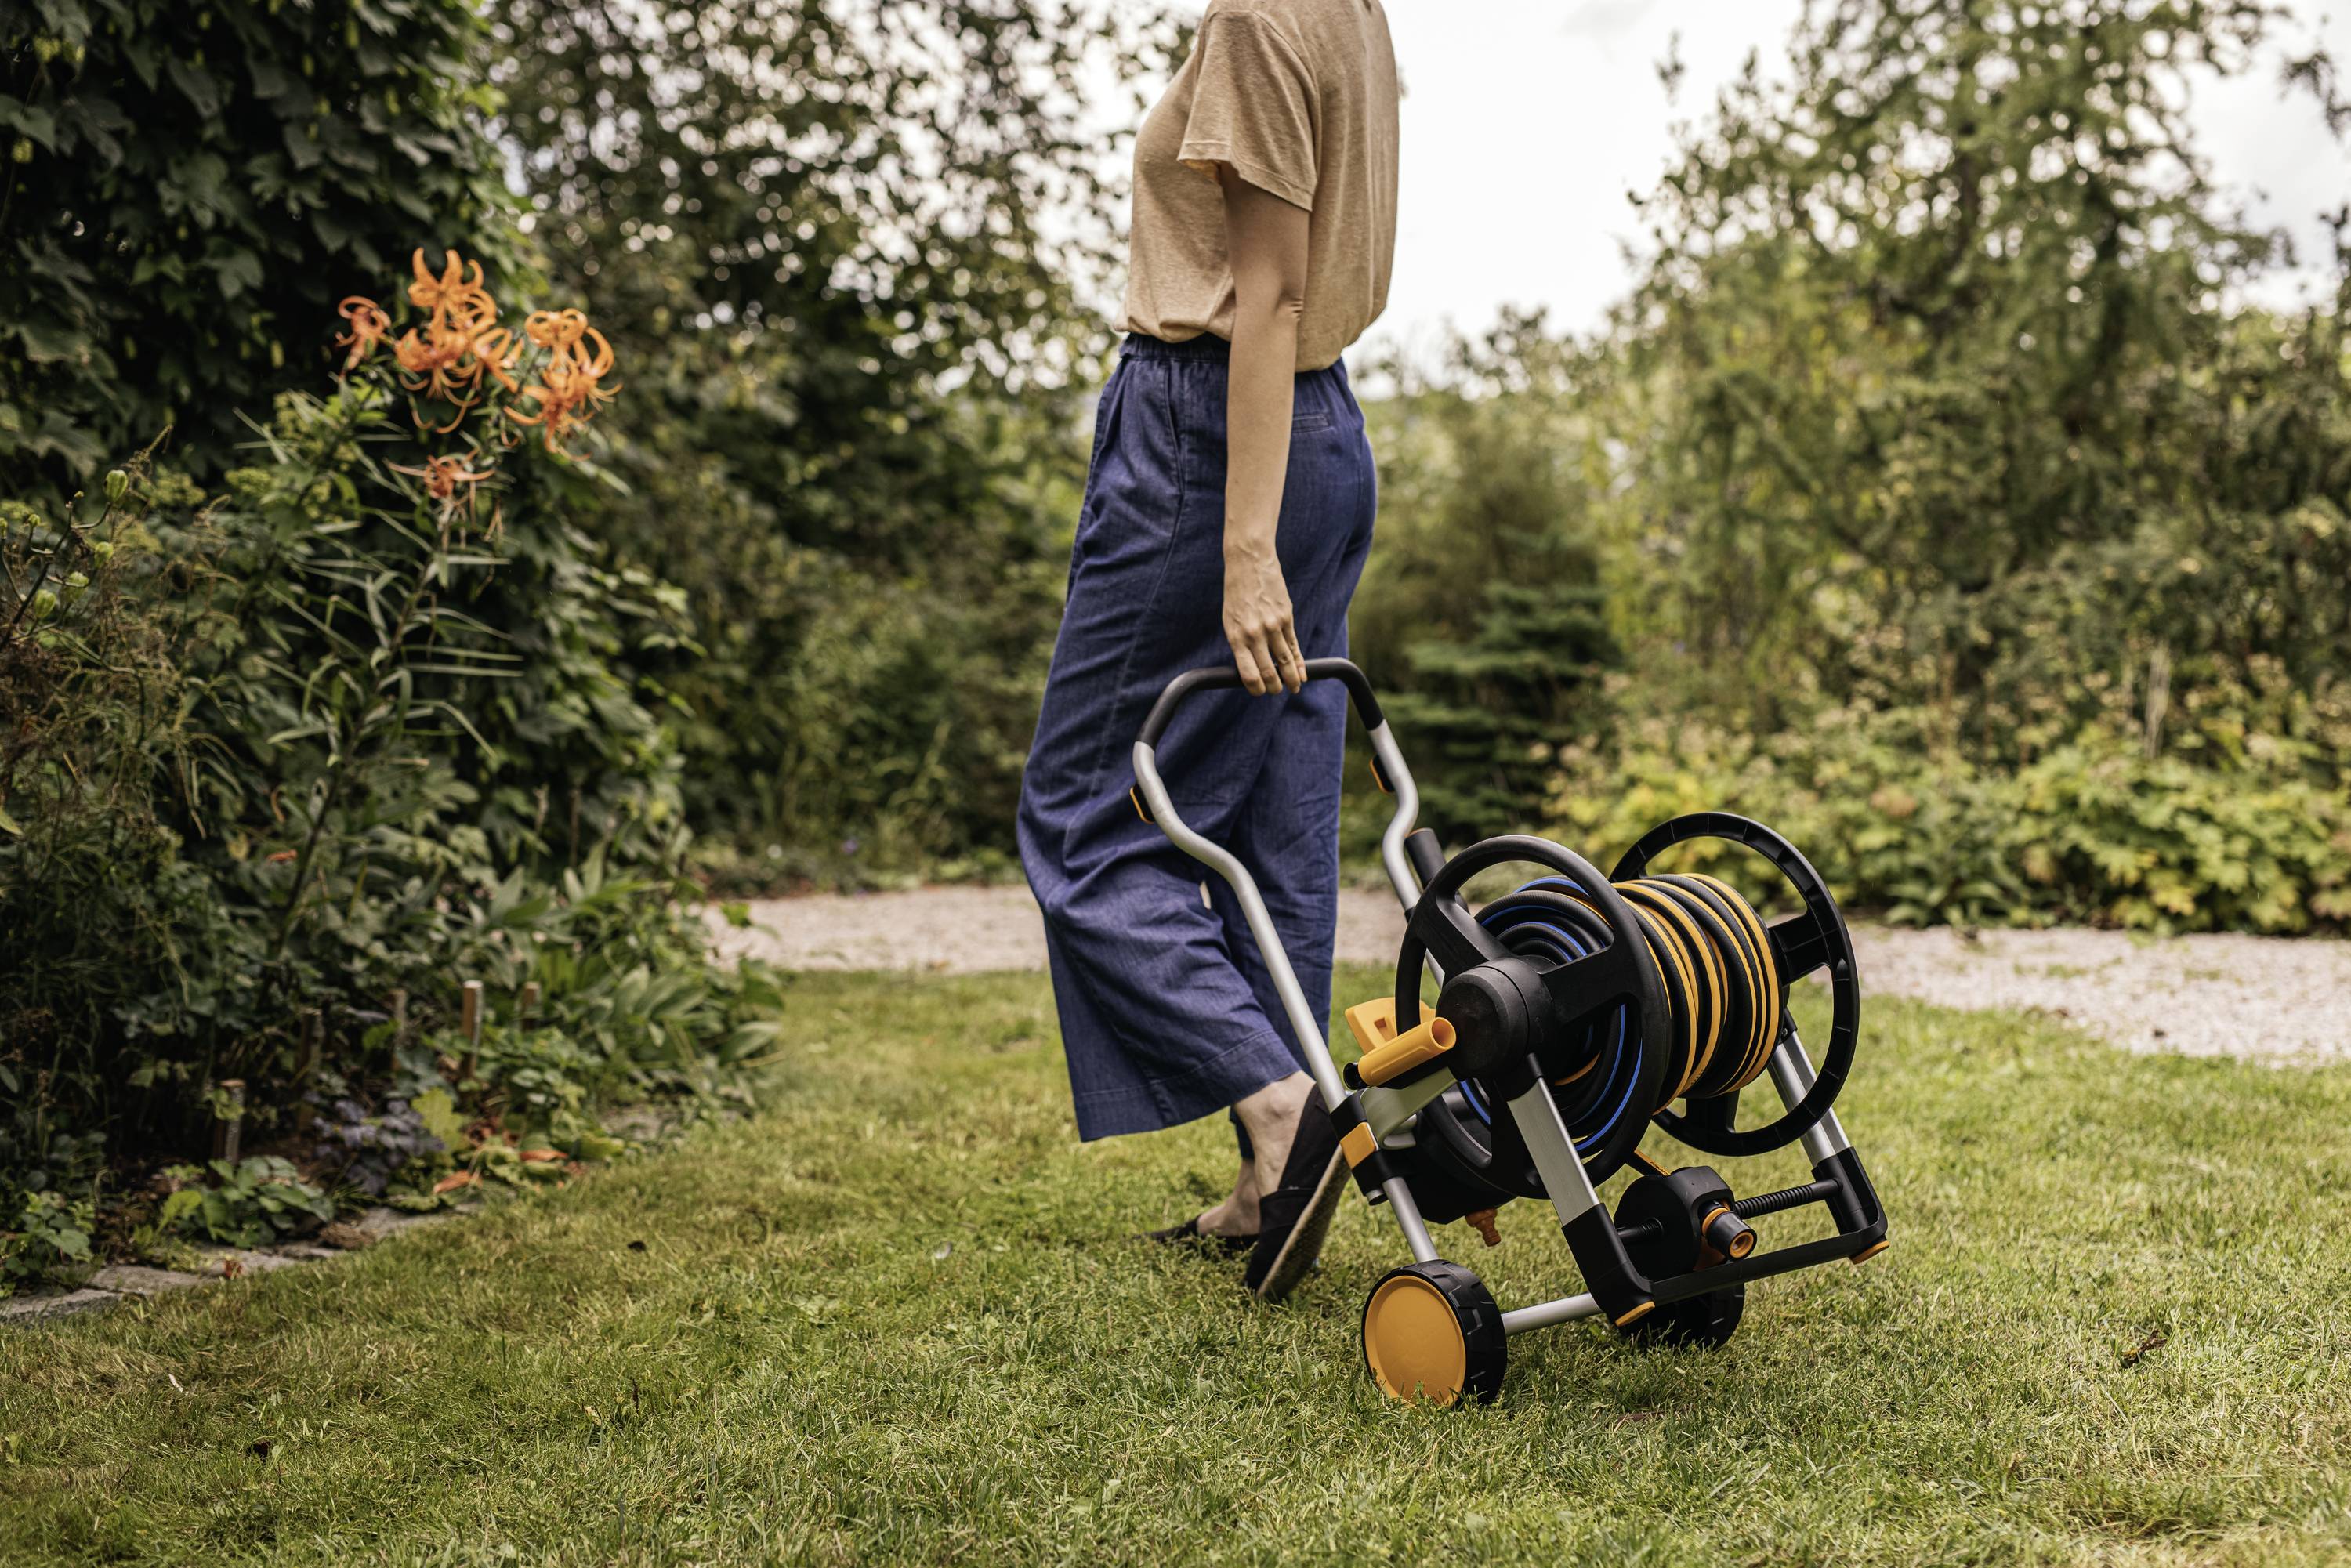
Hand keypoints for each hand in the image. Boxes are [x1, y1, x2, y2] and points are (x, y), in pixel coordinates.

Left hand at [1222, 538, 1305, 695]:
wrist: (1249, 562)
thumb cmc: (1237, 594)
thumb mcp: (1230, 620)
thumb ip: (1241, 643)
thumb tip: (1252, 667)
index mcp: (1236, 637)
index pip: (1249, 674)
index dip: (1256, 689)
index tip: (1260, 692)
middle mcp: (1255, 634)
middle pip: (1269, 672)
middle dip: (1275, 687)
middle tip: (1278, 692)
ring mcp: (1273, 626)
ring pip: (1286, 661)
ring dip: (1291, 679)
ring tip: (1295, 688)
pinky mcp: (1286, 618)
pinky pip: (1294, 646)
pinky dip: (1299, 662)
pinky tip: (1302, 673)